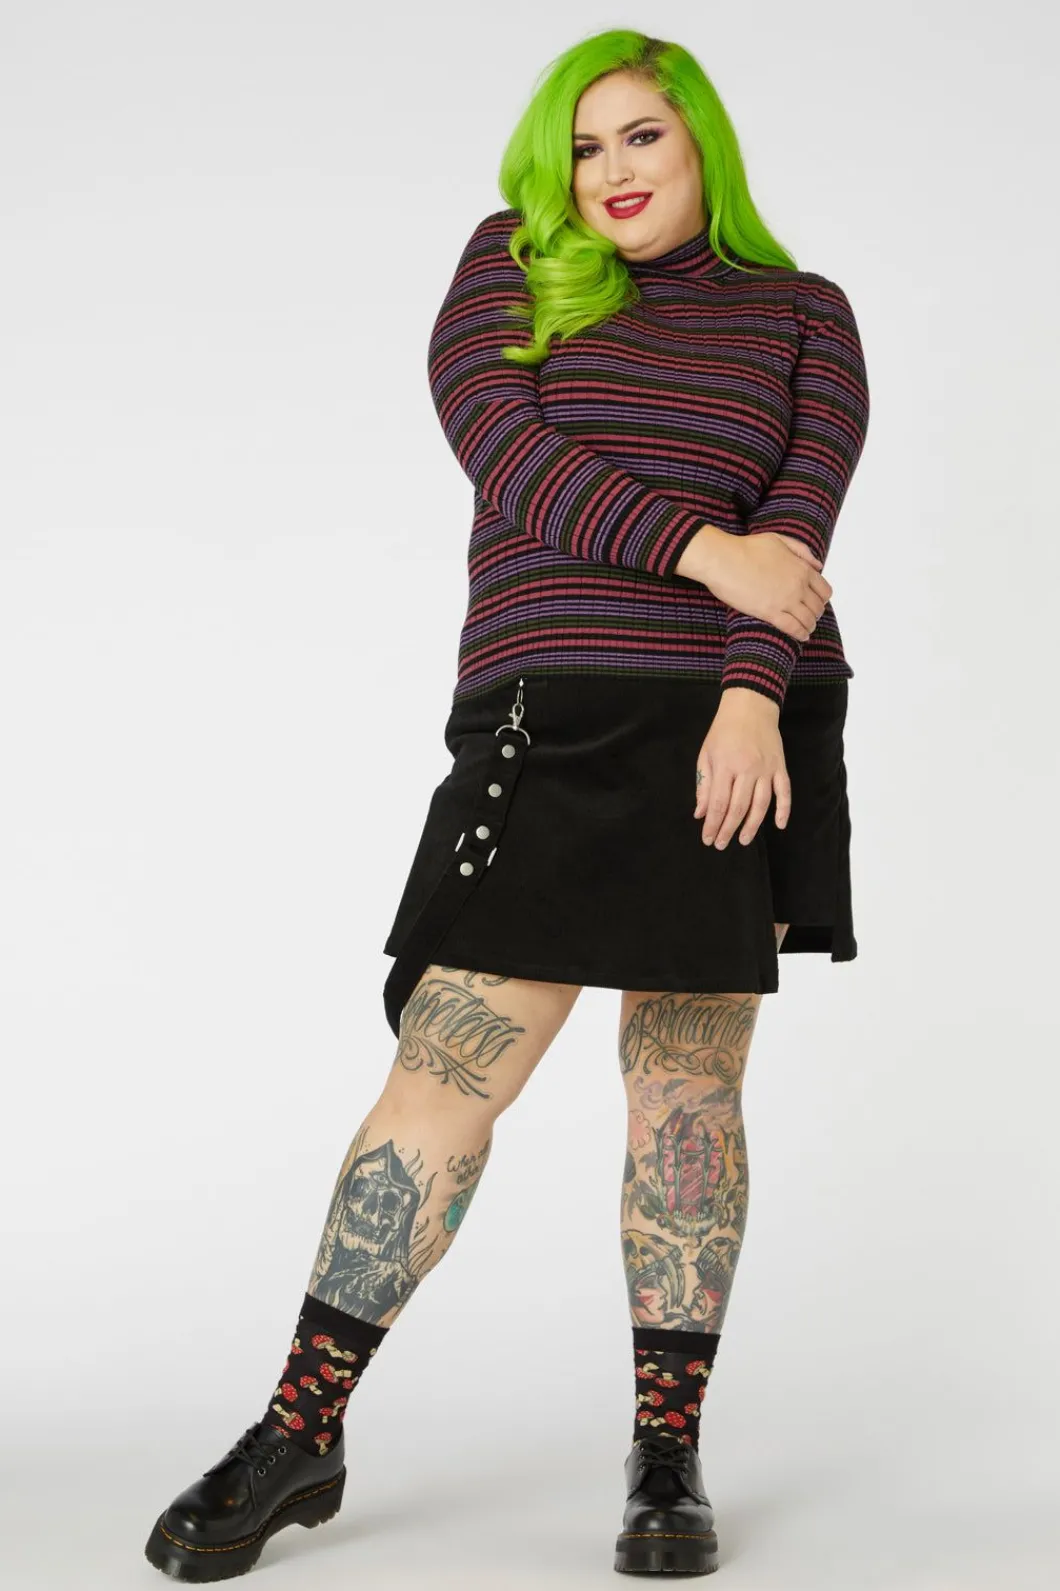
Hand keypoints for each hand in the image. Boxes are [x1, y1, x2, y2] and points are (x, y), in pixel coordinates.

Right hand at [677, 526, 832, 641]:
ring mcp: (786, 600)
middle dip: (815, 613)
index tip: (815, 602)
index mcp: (802, 568)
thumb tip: (818, 566)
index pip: (824, 590)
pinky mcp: (770, 613)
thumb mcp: (779, 540)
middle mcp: (798, 586)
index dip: (822, 599)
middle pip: (817, 607)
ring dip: (809, 625)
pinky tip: (801, 636)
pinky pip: (793, 628)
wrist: (724, 559)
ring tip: (806, 628)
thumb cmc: (746, 548)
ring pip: (808, 619)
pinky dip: (800, 634)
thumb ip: (801, 551)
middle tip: (808, 616)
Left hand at [693, 690, 790, 846]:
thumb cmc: (723, 731)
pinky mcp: (780, 767)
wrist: (750, 707)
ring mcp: (766, 769)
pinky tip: (779, 825)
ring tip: (744, 840)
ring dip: (752, 826)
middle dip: (728, 829)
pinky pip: (784, 792)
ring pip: (761, 805)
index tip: (707, 838)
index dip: (713, 824)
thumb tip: (701, 814)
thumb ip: (704, 784)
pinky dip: (784, 810)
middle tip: (721, 844)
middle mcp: (747, 769)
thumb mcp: (706, 754)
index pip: (718, 803)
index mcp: (725, 765)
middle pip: (738, 808)